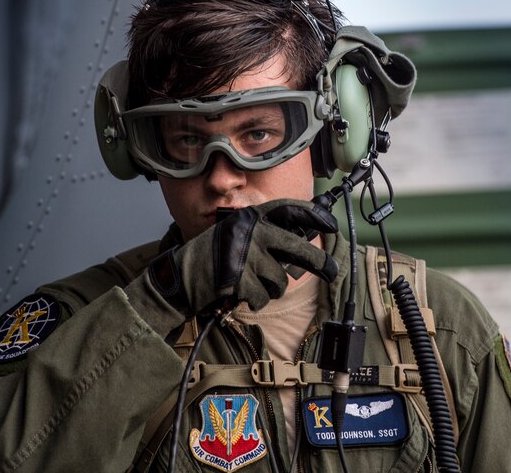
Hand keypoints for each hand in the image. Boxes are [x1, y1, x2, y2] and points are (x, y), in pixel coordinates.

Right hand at [148, 199, 338, 315]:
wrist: (178, 277)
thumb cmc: (211, 258)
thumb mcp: (236, 235)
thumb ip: (264, 237)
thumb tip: (301, 247)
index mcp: (250, 218)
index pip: (288, 209)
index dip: (313, 215)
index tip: (331, 223)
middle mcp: (251, 232)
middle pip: (298, 248)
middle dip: (319, 262)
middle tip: (332, 271)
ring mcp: (246, 255)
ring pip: (280, 280)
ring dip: (271, 288)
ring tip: (252, 284)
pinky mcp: (240, 280)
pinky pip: (263, 298)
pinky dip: (255, 301)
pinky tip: (240, 294)